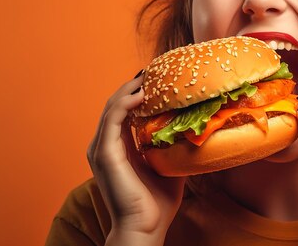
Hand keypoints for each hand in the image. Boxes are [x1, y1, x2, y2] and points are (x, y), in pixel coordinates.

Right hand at [87, 72, 184, 243]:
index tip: (154, 78)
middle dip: (133, 85)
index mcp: (117, 147)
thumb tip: (194, 129)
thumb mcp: (168, 164)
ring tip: (147, 75)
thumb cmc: (157, 202)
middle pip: (116, 104)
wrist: (145, 227)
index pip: (123, 111)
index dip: (136, 92)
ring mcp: (102, 149)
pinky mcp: (105, 154)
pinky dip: (125, 103)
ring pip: (112, 107)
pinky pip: (112, 119)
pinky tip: (141, 93)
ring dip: (129, 89)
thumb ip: (173, 146)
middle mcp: (105, 145)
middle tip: (152, 70)